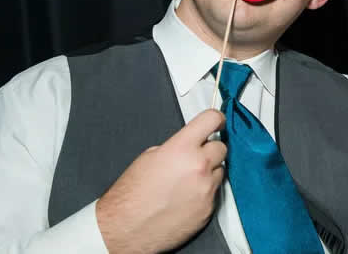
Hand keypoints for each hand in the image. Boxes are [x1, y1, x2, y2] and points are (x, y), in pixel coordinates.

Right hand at [96, 109, 226, 253]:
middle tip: (198, 155)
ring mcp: (206, 188)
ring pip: (220, 170)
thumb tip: (190, 145)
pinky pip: (215, 192)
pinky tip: (187, 196)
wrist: (126, 228)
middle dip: (211, 149)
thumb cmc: (130, 196)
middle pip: (221, 147)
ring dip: (209, 171)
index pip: (211, 119)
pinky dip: (205, 191)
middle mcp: (198, 166)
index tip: (217, 121)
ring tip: (187, 180)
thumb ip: (176, 146)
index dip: (216, 118)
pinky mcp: (209, 208)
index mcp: (182, 148)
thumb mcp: (149, 157)